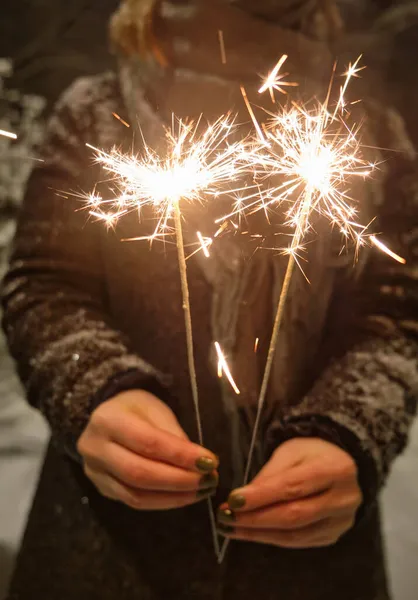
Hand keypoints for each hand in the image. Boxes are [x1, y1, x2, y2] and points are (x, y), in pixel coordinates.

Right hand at [77, 390, 218, 509]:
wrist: (104, 417)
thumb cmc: (135, 409)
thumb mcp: (155, 409)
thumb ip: (173, 435)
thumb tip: (200, 464)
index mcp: (108, 420)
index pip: (148, 442)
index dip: (181, 455)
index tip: (210, 462)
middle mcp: (95, 449)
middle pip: (140, 473)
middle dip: (179, 480)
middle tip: (209, 480)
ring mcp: (94, 473)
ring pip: (136, 495)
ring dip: (173, 497)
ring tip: (201, 491)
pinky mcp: (101, 489)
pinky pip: (133, 502)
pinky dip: (162, 502)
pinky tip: (183, 497)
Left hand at [218, 438, 361, 547]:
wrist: (340, 464)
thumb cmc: (311, 454)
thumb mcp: (290, 452)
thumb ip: (270, 475)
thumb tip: (242, 501)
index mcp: (336, 470)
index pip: (293, 487)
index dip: (261, 496)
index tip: (232, 500)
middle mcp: (344, 499)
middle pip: (294, 515)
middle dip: (255, 519)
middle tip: (225, 518)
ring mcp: (341, 522)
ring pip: (295, 535)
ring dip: (258, 534)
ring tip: (231, 528)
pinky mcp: (333, 536)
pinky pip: (298, 542)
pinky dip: (271, 539)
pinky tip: (251, 533)